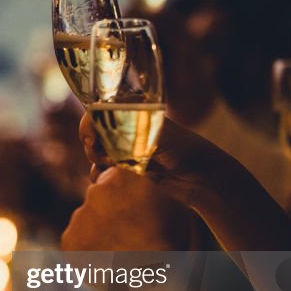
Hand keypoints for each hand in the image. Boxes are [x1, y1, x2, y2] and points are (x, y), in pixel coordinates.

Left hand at [61, 167, 192, 250]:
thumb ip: (150, 189)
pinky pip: (77, 241)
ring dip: (99, 231)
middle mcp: (94, 193)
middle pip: (98, 198)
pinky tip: (108, 260)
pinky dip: (88, 249)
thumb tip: (143, 185)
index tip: (134, 208)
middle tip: (129, 233)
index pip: (114, 177)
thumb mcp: (173, 204)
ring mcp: (79, 218)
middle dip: (110, 211)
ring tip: (121, 252)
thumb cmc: (172, 241)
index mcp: (119, 178)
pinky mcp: (69, 242)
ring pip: (86, 220)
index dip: (125, 193)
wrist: (154, 281)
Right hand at [79, 113, 229, 209]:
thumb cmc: (183, 149)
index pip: (98, 112)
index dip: (89, 126)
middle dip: (93, 147)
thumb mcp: (155, 134)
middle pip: (92, 134)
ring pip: (95, 154)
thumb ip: (127, 126)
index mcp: (133, 111)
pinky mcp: (126, 168)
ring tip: (113, 169)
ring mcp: (125, 148)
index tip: (91, 141)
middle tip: (107, 158)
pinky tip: (109, 180)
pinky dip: (101, 176)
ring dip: (97, 163)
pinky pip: (102, 171)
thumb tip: (99, 119)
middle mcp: (126, 127)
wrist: (201, 179)